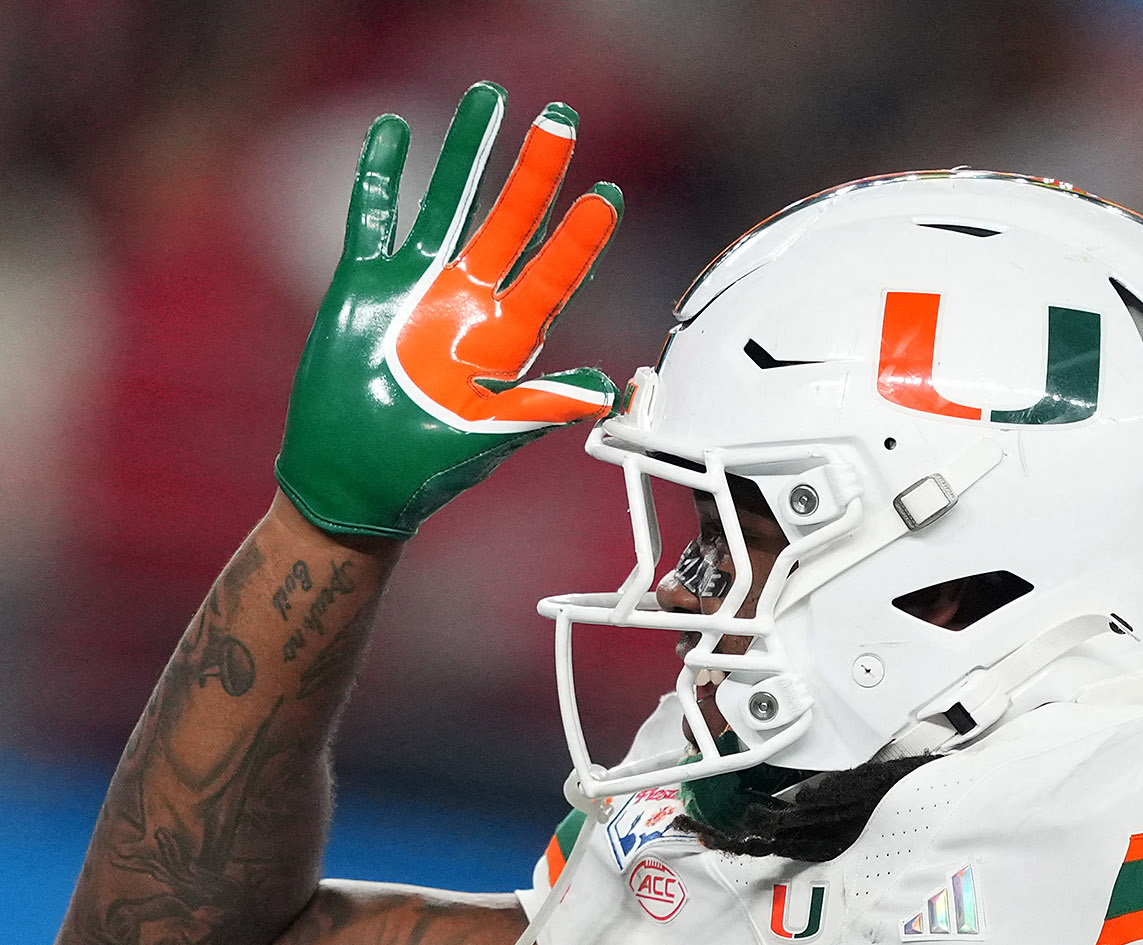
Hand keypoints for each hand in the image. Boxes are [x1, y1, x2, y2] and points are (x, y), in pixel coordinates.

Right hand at [277, 82, 622, 540]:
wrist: (359, 471)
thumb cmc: (432, 460)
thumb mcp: (498, 431)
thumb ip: (548, 404)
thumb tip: (607, 391)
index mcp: (510, 333)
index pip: (555, 271)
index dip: (581, 235)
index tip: (608, 194)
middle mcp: (472, 296)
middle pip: (510, 218)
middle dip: (535, 170)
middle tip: (562, 119)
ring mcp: (420, 282)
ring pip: (448, 200)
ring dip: (468, 152)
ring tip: (489, 98)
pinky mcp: (367, 280)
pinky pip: (374, 216)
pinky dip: (381, 176)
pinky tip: (393, 131)